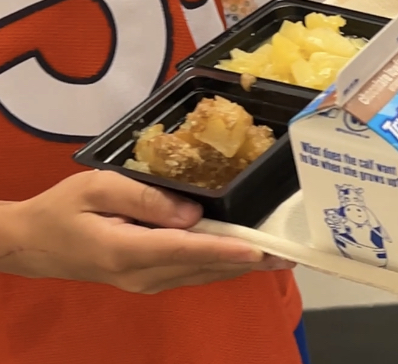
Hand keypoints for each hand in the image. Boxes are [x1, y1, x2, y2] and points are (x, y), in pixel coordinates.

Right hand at [0, 170, 292, 293]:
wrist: (35, 243)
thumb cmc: (64, 208)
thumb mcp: (98, 188)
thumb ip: (144, 198)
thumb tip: (192, 213)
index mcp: (127, 250)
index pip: (186, 249)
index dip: (225, 249)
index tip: (258, 249)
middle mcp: (143, 274)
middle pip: (204, 266)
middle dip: (248, 260)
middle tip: (289, 251)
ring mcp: (148, 282)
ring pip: (203, 274)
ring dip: (241, 265)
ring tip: (280, 256)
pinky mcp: (152, 280)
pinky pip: (194, 273)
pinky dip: (223, 265)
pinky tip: (247, 257)